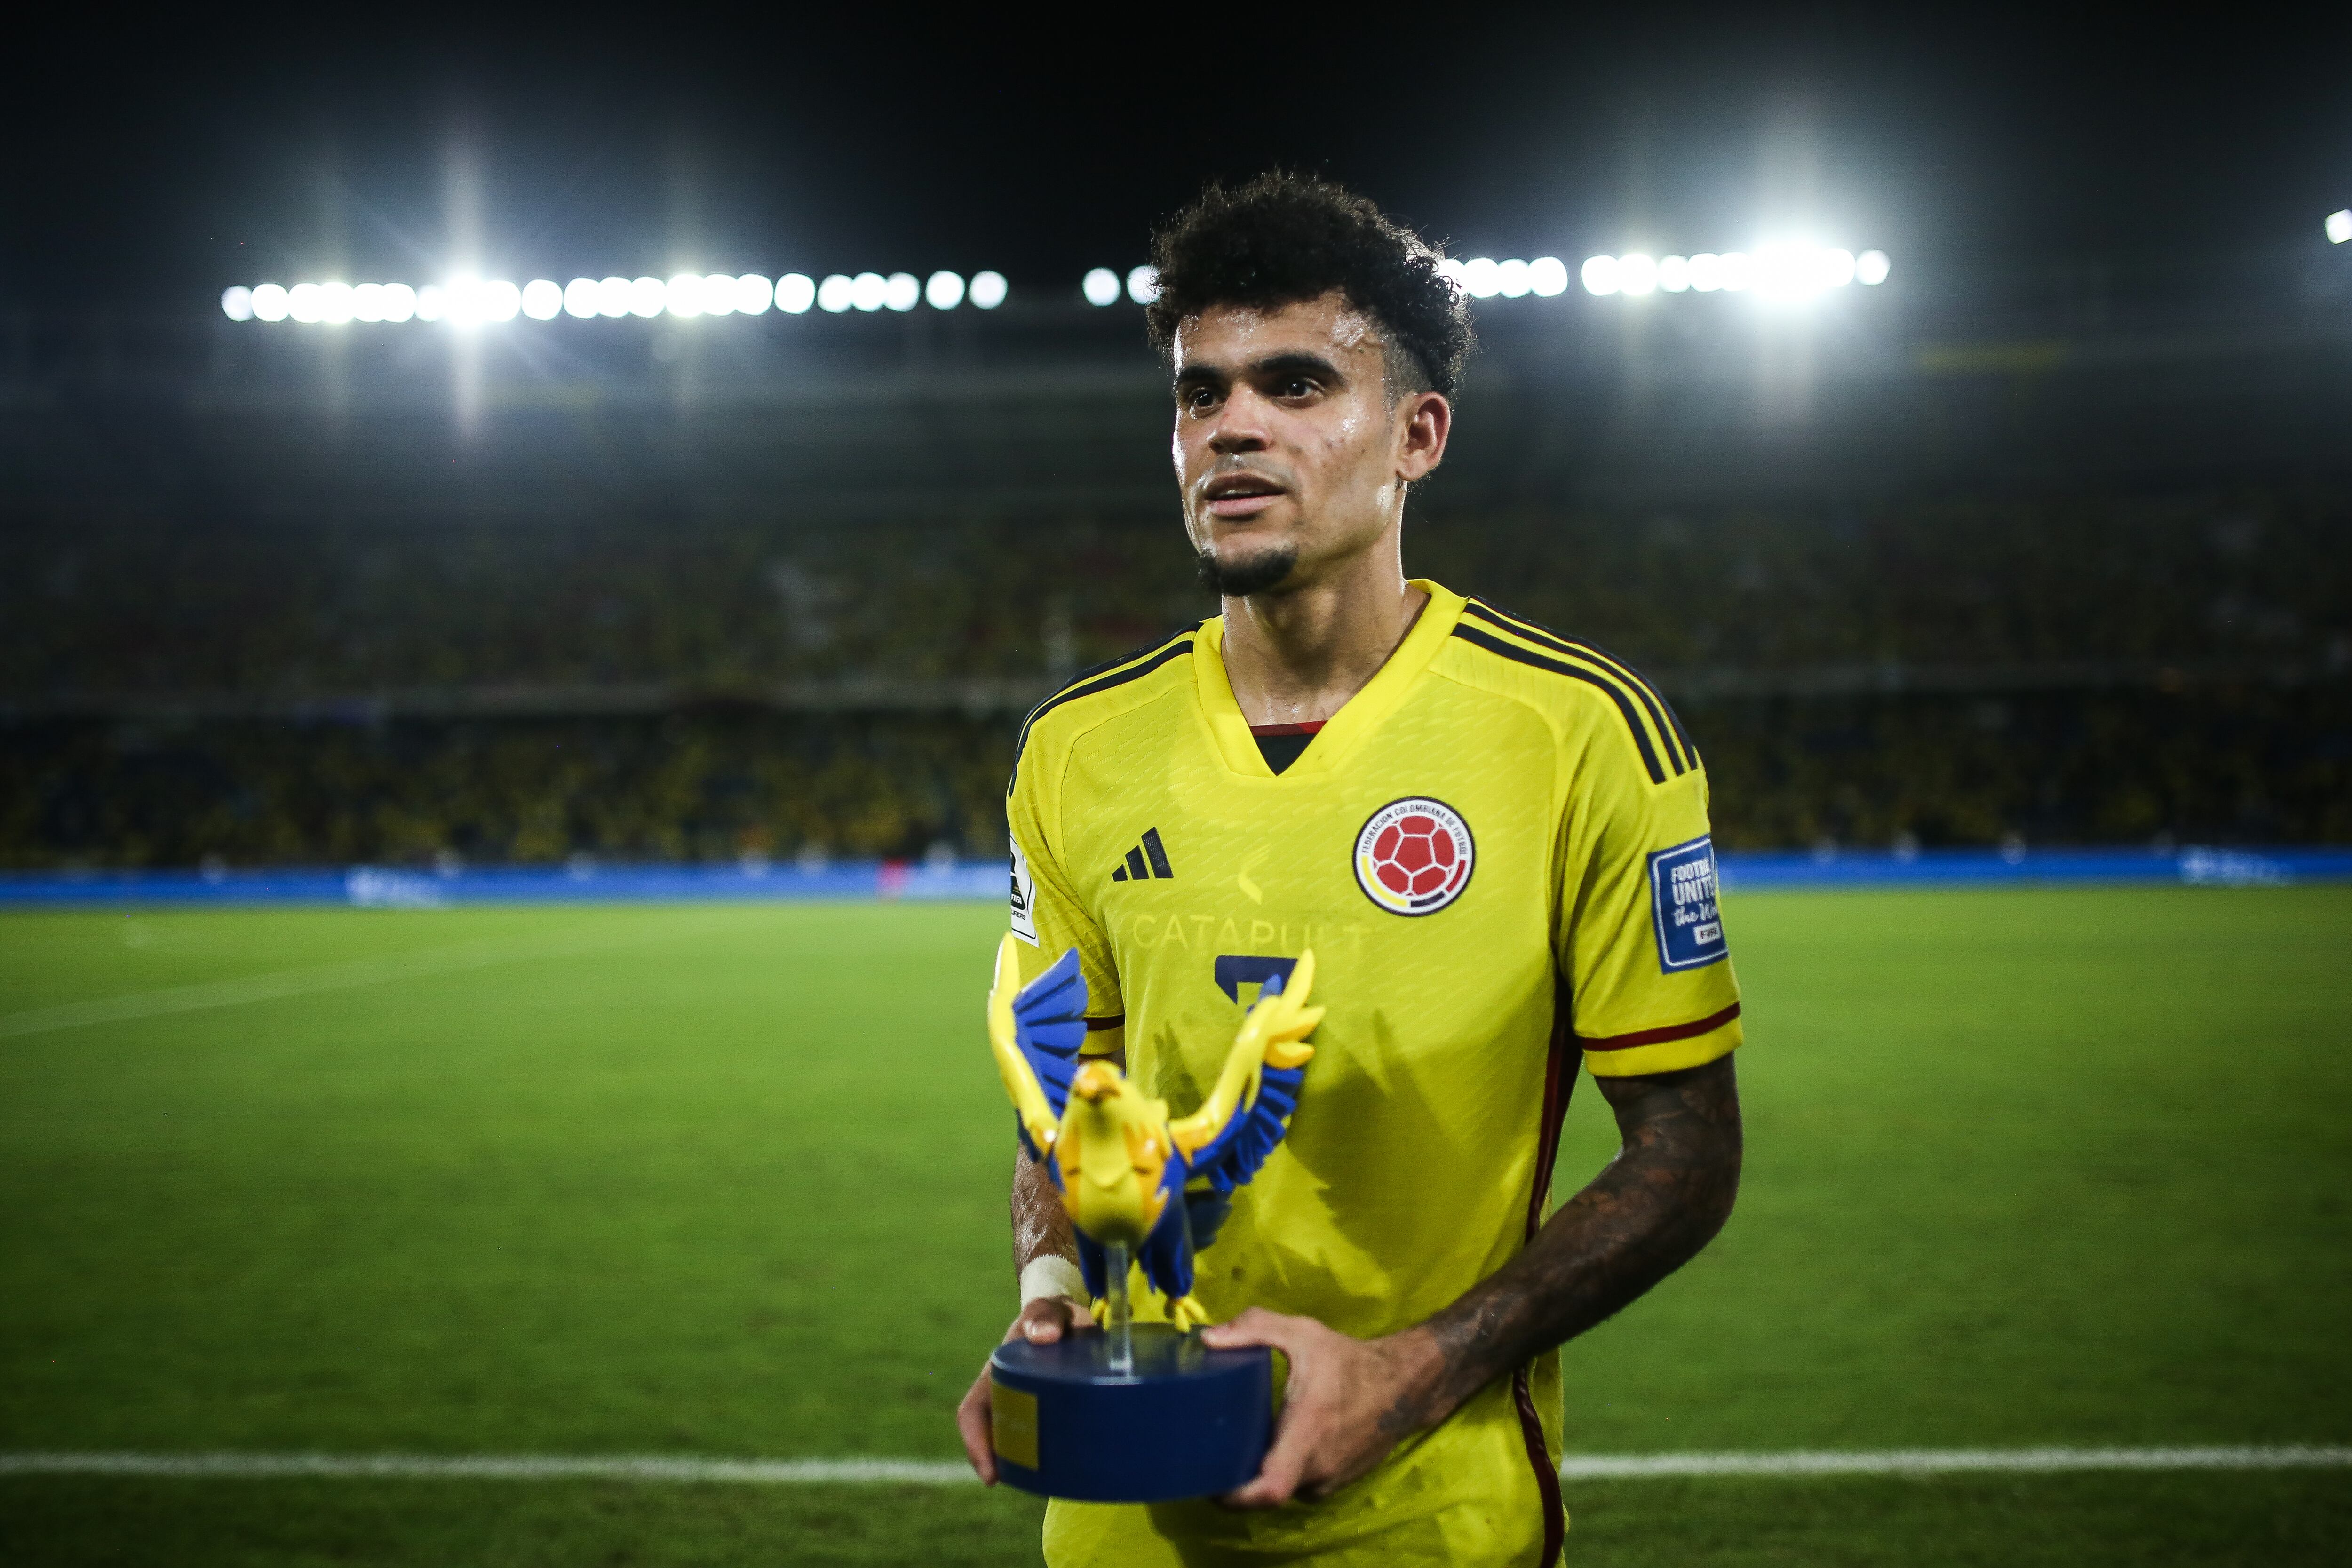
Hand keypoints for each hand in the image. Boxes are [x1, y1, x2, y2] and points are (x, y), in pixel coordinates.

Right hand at [954, 1295, 1096, 1483]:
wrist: (1068, 1317)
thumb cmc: (1057, 1315)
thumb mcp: (1051, 1309)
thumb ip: (1046, 1314)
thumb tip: (1044, 1336)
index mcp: (996, 1373)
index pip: (973, 1414)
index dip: (976, 1446)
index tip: (990, 1477)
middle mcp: (1001, 1394)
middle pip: (990, 1436)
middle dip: (997, 1463)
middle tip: (1023, 1485)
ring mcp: (1020, 1405)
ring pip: (1010, 1443)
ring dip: (1018, 1465)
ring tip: (1041, 1482)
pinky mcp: (1043, 1412)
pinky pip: (1034, 1441)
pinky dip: (1039, 1458)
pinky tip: (1060, 1471)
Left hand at [1201, 1309, 1442, 1506]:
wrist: (1403, 1384)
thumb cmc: (1350, 1360)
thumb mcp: (1302, 1334)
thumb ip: (1254, 1329)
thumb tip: (1207, 1338)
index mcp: (1307, 1433)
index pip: (1269, 1488)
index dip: (1233, 1496)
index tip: (1206, 1481)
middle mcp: (1319, 1467)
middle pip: (1265, 1493)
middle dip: (1235, 1480)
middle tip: (1208, 1456)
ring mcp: (1330, 1479)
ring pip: (1282, 1488)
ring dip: (1259, 1474)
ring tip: (1233, 1448)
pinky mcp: (1337, 1481)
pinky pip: (1299, 1485)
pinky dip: (1281, 1470)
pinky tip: (1268, 1446)